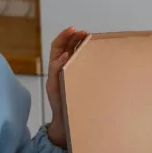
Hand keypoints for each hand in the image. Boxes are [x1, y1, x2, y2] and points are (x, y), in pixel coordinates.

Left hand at [44, 26, 86, 147]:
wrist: (67, 123)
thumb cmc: (60, 106)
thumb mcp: (55, 86)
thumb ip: (57, 70)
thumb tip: (64, 54)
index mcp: (56, 68)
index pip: (57, 46)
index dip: (64, 36)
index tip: (73, 29)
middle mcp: (64, 68)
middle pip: (68, 47)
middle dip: (75, 37)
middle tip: (85, 33)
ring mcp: (73, 73)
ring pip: (77, 54)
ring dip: (82, 45)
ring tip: (91, 39)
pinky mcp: (82, 80)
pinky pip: (84, 64)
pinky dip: (88, 56)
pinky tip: (96, 55)